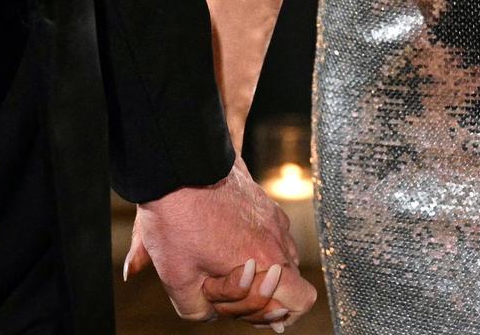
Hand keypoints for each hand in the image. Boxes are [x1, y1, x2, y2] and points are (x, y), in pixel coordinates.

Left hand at [124, 160, 314, 325]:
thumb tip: (211, 312)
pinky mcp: (263, 201)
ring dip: (256, 269)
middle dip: (255, 295)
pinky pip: (268, 234)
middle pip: (286, 284)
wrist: (177, 165)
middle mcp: (278, 239)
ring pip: (277, 259)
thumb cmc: (177, 221)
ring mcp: (273, 217)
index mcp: (266, 262)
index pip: (302, 301)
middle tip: (217, 284)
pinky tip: (218, 240)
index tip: (243, 306)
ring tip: (217, 263)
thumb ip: (198, 310)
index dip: (277, 314)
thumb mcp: (177, 278)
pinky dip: (251, 245)